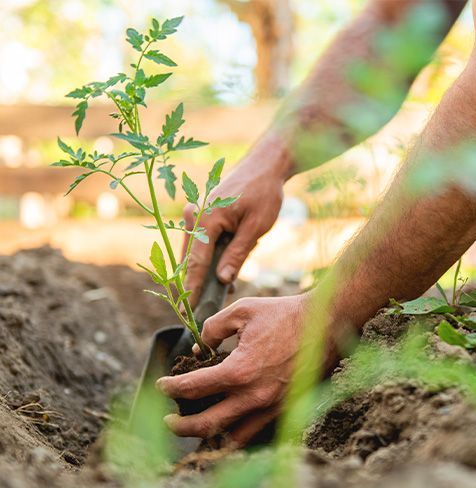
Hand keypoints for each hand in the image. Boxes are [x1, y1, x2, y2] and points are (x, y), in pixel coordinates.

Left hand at [157, 294, 308, 446]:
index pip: (193, 388)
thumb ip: (213, 328)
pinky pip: (257, 433)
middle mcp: (254, 397)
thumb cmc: (285, 314)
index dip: (171, 387)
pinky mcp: (286, 410)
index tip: (162, 384)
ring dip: (209, 437)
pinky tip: (228, 427)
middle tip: (168, 420)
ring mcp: (272, 408)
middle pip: (206, 425)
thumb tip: (200, 347)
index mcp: (239, 371)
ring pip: (232, 439)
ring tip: (196, 430)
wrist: (327, 323)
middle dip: (180, 426)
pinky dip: (237, 435)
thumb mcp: (243, 311)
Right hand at [182, 142, 288, 306]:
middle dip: (194, 284)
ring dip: (203, 273)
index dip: (192, 289)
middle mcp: (194, 215)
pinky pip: (200, 243)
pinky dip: (208, 259)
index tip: (186, 311)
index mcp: (206, 219)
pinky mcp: (201, 215)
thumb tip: (222, 280)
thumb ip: (237, 254)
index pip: (196, 262)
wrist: (265, 165)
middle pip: (190, 259)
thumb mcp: (255, 227)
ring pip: (194, 253)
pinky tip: (222, 275)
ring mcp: (195, 214)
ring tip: (214, 295)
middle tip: (196, 310)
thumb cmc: (263, 193)